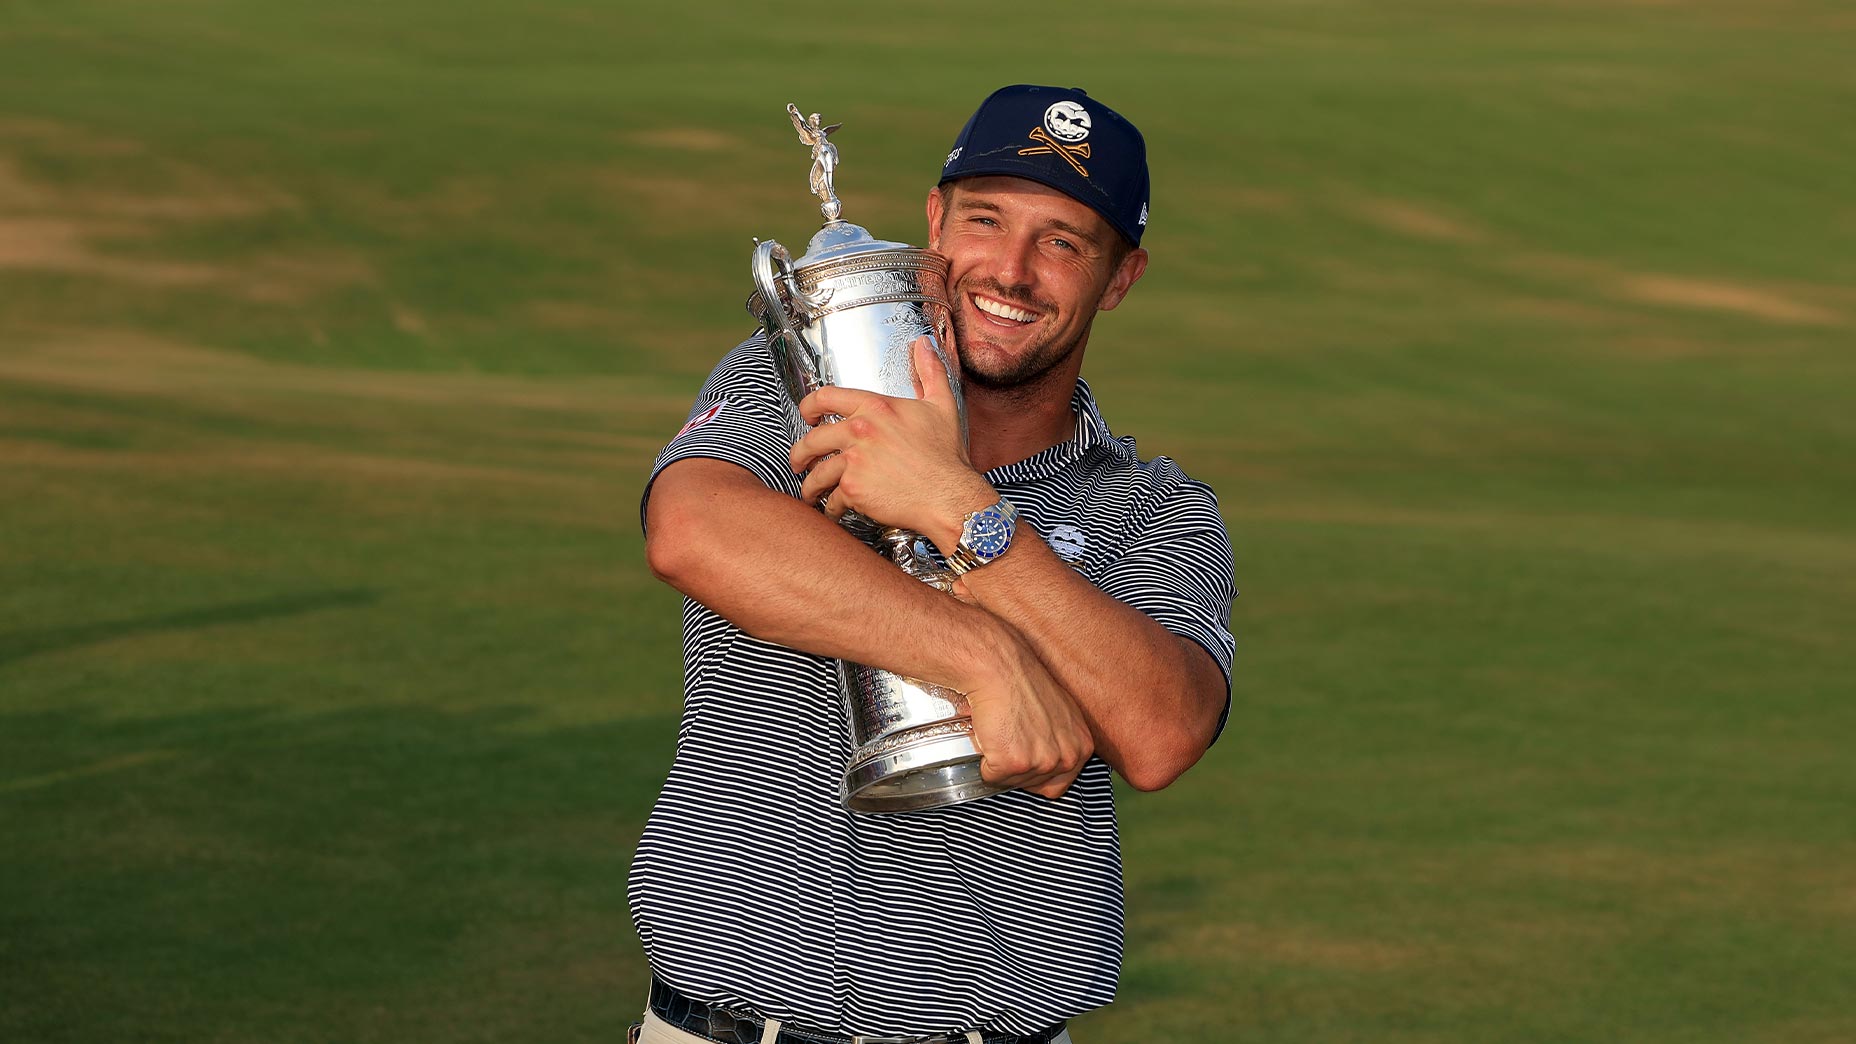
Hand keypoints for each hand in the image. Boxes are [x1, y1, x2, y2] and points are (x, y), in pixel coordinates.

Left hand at [789, 337, 991, 546]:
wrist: (950, 496)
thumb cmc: (946, 455)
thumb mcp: (942, 405)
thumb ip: (930, 372)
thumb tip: (924, 344)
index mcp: (875, 407)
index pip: (826, 397)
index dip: (809, 406)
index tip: (806, 416)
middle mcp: (859, 430)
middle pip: (812, 439)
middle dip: (800, 453)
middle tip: (799, 462)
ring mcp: (854, 461)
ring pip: (817, 473)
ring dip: (810, 485)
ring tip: (811, 493)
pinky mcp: (854, 489)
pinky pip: (832, 499)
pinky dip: (830, 508)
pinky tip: (833, 511)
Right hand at [961, 633, 1095, 799]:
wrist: (998, 666)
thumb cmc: (1022, 681)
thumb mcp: (1058, 712)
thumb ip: (1060, 740)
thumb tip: (1047, 757)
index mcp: (1083, 746)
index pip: (1059, 783)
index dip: (1034, 769)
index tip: (1024, 749)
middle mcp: (1069, 757)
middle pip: (1034, 786)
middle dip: (1016, 767)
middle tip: (1009, 735)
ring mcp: (1043, 761)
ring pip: (1011, 782)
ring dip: (999, 761)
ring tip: (1001, 730)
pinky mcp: (1015, 763)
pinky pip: (991, 777)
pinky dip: (984, 759)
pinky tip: (990, 733)